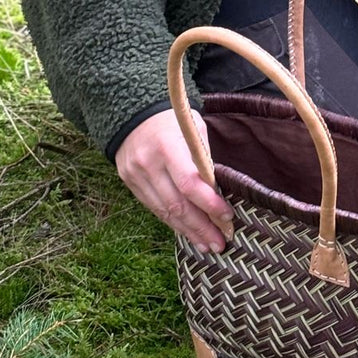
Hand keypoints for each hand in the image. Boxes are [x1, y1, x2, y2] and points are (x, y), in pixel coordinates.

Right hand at [115, 107, 234, 253]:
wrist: (132, 112)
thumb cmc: (171, 119)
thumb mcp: (193, 128)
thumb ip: (203, 159)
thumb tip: (217, 193)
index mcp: (167, 146)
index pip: (189, 183)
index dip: (209, 204)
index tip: (227, 216)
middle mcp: (148, 164)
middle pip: (177, 204)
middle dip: (200, 227)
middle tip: (220, 243)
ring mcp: (135, 176)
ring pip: (164, 211)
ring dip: (187, 231)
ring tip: (206, 244)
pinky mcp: (130, 183)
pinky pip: (154, 208)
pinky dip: (172, 222)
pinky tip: (186, 231)